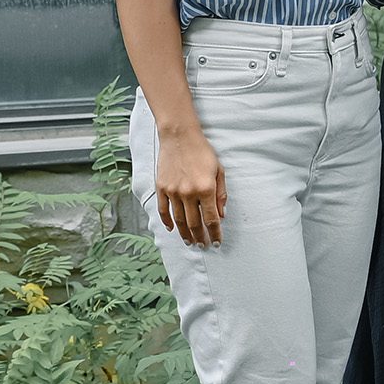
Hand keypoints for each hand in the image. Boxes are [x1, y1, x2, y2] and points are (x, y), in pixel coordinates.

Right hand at [154, 127, 226, 245]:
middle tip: (203, 246)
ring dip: (185, 234)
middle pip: (194, 223)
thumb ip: (221, 194)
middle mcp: (188, 193)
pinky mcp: (162, 188)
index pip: (211, 219)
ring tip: (190, 242)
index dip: (215, 234)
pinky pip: (164, 210)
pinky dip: (167, 221)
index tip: (217, 243)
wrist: (179, 137)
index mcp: (206, 189)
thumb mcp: (219, 171)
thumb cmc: (203, 152)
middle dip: (200, 238)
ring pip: (179, 220)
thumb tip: (221, 215)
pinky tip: (172, 229)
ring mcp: (173, 191)